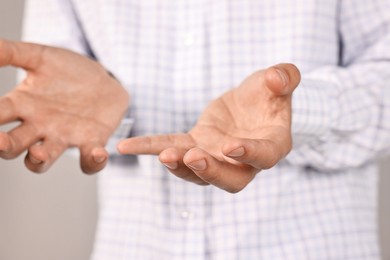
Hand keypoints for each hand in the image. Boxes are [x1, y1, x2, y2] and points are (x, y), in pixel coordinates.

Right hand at [0, 39, 128, 172]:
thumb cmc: (68, 70)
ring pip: (43, 160)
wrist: (104, 79)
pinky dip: (93, 162)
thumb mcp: (40, 56)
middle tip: (0, 141)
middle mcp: (38, 126)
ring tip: (38, 153)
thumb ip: (11, 52)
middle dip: (4, 146)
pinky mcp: (92, 141)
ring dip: (38, 160)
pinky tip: (98, 153)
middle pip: (14, 145)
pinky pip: (89, 161)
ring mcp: (64, 136)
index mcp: (22, 105)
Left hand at [118, 63, 299, 191]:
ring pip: (198, 171)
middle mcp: (244, 160)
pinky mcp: (196, 145)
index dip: (250, 154)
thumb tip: (275, 78)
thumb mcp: (280, 80)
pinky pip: (173, 147)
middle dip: (210, 172)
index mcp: (272, 145)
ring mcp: (217, 156)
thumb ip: (285, 77)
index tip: (231, 146)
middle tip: (191, 158)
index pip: (264, 157)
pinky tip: (126, 147)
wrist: (251, 103)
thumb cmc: (269, 94)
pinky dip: (151, 147)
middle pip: (230, 179)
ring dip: (181, 167)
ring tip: (164, 156)